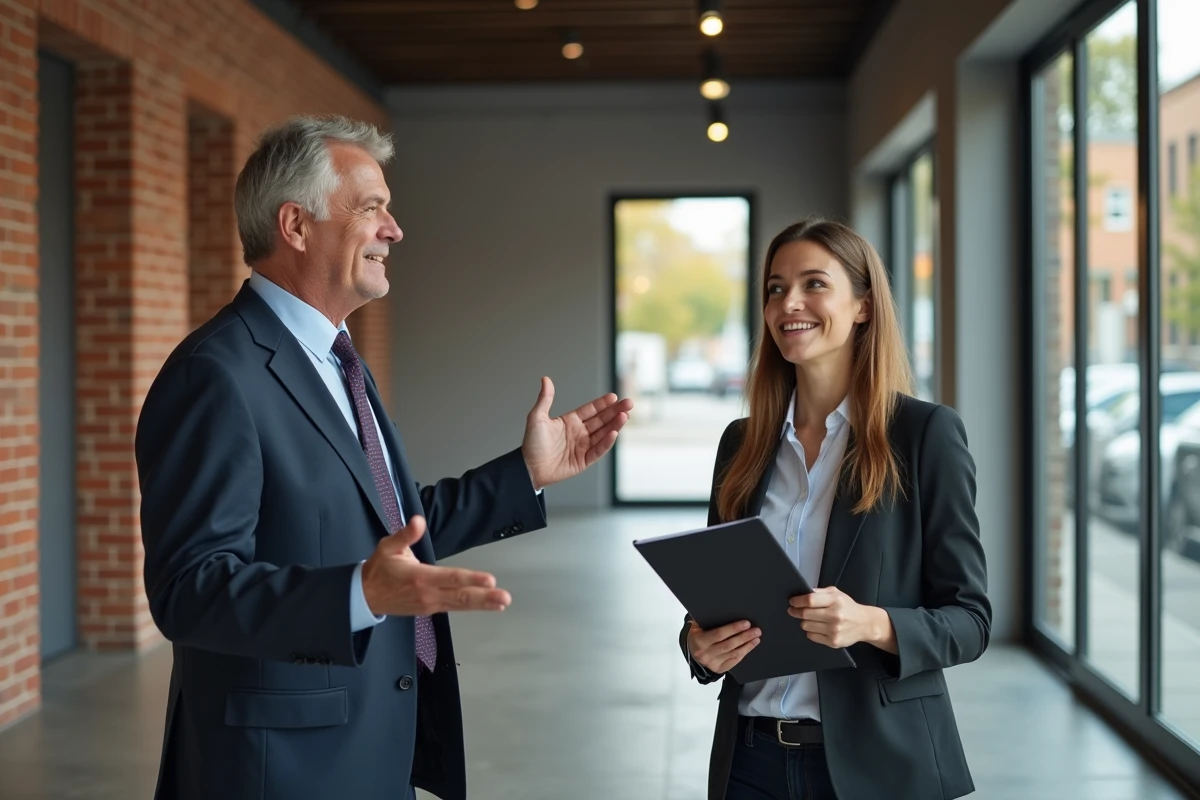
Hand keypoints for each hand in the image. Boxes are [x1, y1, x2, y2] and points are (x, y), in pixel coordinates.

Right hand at [361, 515, 511, 615]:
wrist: (365, 596)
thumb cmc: (380, 569)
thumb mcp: (388, 546)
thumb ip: (405, 534)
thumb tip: (418, 520)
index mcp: (420, 577)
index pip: (450, 578)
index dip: (471, 579)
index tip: (489, 579)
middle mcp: (428, 593)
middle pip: (460, 596)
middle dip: (484, 597)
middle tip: (504, 597)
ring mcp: (431, 604)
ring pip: (460, 605)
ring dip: (483, 604)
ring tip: (502, 602)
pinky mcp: (431, 609)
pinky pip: (455, 607)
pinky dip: (472, 607)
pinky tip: (487, 606)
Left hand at [521, 377, 632, 489]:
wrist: (528, 468)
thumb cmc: (531, 444)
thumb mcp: (537, 418)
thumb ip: (545, 399)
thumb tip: (546, 379)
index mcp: (570, 421)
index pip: (590, 410)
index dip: (602, 404)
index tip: (613, 396)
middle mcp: (579, 433)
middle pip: (601, 420)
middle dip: (615, 411)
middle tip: (628, 403)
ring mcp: (583, 446)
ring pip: (603, 433)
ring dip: (615, 425)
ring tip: (625, 416)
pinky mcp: (584, 460)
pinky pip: (598, 450)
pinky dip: (607, 442)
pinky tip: (614, 432)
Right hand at [687, 619, 760, 674]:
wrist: (692, 651)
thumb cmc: (697, 636)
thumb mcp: (696, 627)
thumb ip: (706, 620)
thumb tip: (722, 610)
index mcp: (699, 641)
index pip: (719, 634)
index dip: (734, 629)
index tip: (746, 623)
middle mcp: (705, 654)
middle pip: (729, 644)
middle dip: (744, 637)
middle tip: (756, 630)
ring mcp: (712, 663)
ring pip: (734, 653)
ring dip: (747, 645)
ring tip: (756, 637)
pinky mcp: (719, 669)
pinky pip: (734, 661)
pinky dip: (744, 653)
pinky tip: (750, 646)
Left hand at [788, 587, 891, 649]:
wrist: (865, 624)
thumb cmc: (848, 607)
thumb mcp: (836, 593)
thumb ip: (819, 592)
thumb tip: (802, 593)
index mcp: (835, 601)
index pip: (809, 600)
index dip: (797, 601)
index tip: (792, 602)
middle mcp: (835, 616)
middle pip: (805, 614)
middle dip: (796, 611)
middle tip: (794, 610)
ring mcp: (834, 630)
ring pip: (806, 626)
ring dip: (805, 622)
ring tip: (810, 619)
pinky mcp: (833, 641)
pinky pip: (812, 636)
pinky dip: (811, 631)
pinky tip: (817, 627)